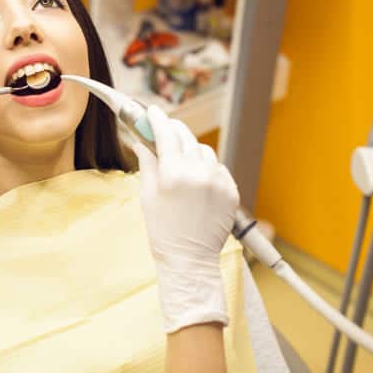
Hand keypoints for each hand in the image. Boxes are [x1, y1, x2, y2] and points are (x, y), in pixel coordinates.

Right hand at [132, 106, 239, 332]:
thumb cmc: (162, 231)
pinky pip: (218, 168)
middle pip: (186, 136)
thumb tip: (140, 140)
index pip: (165, 133)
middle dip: (173, 130)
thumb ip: (147, 162)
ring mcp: (218, 181)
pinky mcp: (231, 191)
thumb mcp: (147, 195)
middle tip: (164, 129)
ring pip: (204, 151)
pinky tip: (197, 182)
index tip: (151, 111)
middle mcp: (198, 172)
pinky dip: (207, 169)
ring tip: (181, 164)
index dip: (157, 119)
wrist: (189, 260)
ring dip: (191, 151)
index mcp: (173, 173)